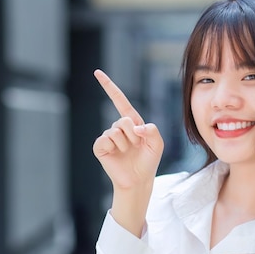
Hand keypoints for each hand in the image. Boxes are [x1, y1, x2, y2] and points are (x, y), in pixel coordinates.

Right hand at [93, 69, 163, 190]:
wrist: (138, 180)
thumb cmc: (148, 161)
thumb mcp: (157, 143)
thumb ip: (151, 129)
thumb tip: (134, 127)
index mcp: (132, 123)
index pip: (119, 100)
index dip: (108, 86)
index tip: (97, 72)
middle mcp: (118, 127)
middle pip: (124, 120)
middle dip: (133, 134)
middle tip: (136, 146)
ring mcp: (108, 137)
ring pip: (116, 131)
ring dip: (126, 144)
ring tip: (128, 153)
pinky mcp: (100, 147)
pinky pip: (105, 139)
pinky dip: (114, 147)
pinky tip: (116, 155)